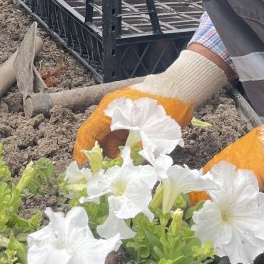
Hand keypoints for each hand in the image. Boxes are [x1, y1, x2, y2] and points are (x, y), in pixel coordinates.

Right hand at [74, 49, 227, 161]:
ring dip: (113, 153)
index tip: (82, 169)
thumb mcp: (149, 134)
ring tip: (121, 169)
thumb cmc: (164, 107)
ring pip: (110, 137)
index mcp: (109, 110)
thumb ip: (135, 152)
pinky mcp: (131, 118)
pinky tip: (132, 158)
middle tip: (103, 175)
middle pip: (97, 136)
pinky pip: (121, 135)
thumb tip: (126, 170)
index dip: (82, 151)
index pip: (88, 132)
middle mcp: (111, 111)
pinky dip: (123, 147)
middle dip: (98, 156)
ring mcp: (121, 114)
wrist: (181, 88)